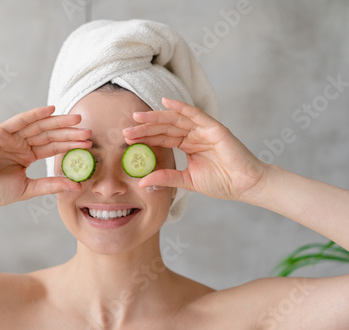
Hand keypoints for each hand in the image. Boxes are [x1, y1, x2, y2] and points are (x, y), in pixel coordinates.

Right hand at [0, 106, 91, 208]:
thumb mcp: (28, 188)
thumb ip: (51, 185)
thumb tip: (77, 186)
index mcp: (27, 155)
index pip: (53, 147)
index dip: (70, 145)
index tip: (89, 144)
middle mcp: (21, 143)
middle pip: (50, 135)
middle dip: (69, 133)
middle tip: (89, 131)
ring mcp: (11, 136)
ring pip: (39, 126)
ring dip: (58, 122)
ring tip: (77, 120)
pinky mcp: (0, 132)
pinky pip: (20, 120)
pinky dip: (35, 113)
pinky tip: (51, 109)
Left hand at [122, 98, 266, 200]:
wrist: (244, 185)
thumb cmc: (221, 182)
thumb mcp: (187, 180)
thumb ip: (166, 177)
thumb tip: (142, 182)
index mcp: (188, 145)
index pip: (162, 138)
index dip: (145, 137)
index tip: (127, 138)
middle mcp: (193, 135)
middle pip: (165, 127)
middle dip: (145, 128)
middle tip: (126, 129)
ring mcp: (203, 129)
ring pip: (175, 120)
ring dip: (156, 117)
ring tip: (138, 117)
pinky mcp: (213, 127)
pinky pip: (194, 114)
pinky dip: (180, 107)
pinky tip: (165, 102)